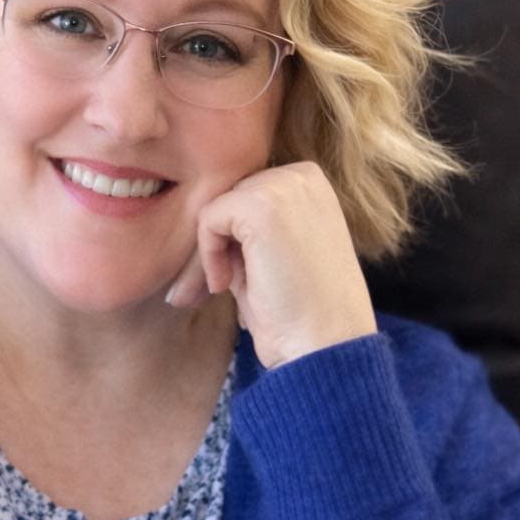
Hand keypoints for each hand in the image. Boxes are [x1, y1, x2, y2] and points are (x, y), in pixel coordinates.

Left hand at [167, 161, 376, 368]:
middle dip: (215, 242)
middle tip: (217, 285)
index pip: (244, 192)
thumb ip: (242, 226)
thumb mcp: (271, 253)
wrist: (325, 345)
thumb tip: (193, 213)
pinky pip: (208, 218)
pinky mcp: (262, 206)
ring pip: (215, 206)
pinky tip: (226, 285)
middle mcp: (302, 175)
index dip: (231, 235)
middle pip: (227, 195)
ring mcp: (284, 186)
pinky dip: (207, 254)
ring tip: (224, 287)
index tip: (233, 273)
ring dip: (209, 250)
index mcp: (309, 182)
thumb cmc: (299, 308)